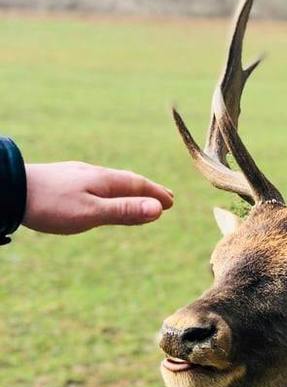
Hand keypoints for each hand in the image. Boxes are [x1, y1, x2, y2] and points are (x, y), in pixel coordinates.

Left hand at [23, 162, 173, 234]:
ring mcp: (77, 174)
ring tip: (137, 195)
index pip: (138, 186)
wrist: (10, 189)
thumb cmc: (50, 205)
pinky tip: (99, 193)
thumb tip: (158, 209)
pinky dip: (109, 189)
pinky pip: (96, 183)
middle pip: (127, 181)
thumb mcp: (91, 213)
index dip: (156, 194)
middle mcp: (93, 173)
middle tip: (164, 197)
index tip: (172, 203)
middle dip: (147, 190)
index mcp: (104, 180)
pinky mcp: (63, 179)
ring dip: (128, 189)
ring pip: (110, 181)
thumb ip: (124, 211)